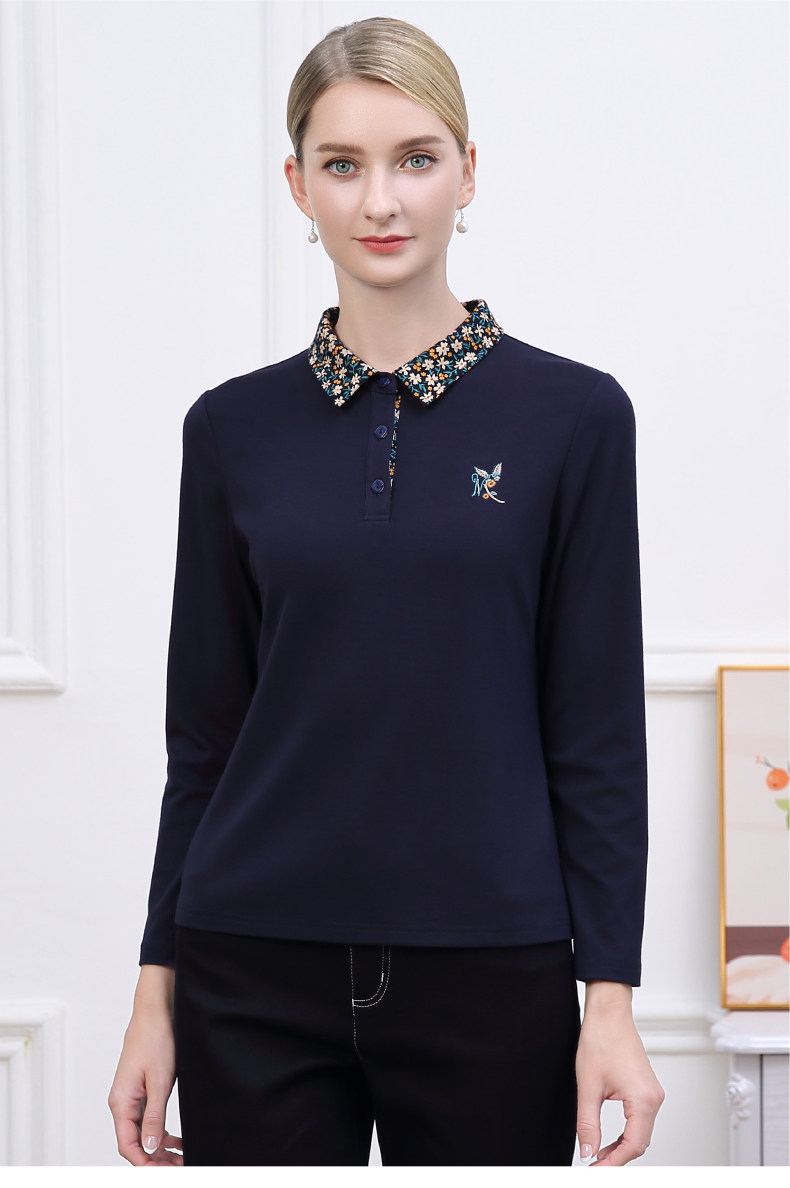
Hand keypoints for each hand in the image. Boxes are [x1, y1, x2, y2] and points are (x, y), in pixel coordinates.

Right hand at [108, 999, 182, 1165]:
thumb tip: (150, 1147)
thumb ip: (154, 1117)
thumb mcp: (159, 1081)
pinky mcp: (139, 1089)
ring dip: (159, 1147)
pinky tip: (174, 1138)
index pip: (128, 1146)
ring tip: (180, 1156)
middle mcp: (121, 1102)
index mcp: (121, 1102)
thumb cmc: (155, 1038)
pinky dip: (159, 1131)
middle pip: (134, 1143)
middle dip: (156, 1160)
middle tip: (180, 1166)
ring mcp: (130, 1096)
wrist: (155, 1011)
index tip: (167, 1172)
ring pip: (141, 1132)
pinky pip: (145, 1119)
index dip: (146, 1164)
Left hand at [575, 981, 664, 1166]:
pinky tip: (609, 1139)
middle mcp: (654, 1098)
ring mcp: (653, 1094)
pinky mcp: (647, 1090)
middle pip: (639, 1143)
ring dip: (621, 1147)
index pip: (633, 1145)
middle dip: (617, 1158)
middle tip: (595, 1167)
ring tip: (598, 1155)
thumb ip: (588, 1124)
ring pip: (640, 1133)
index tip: (595, 1170)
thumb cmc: (601, 1040)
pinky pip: (640, 1120)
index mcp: (643, 1099)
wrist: (609, 1014)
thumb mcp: (588, 1086)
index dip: (613, 1163)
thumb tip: (588, 1152)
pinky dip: (625, 1133)